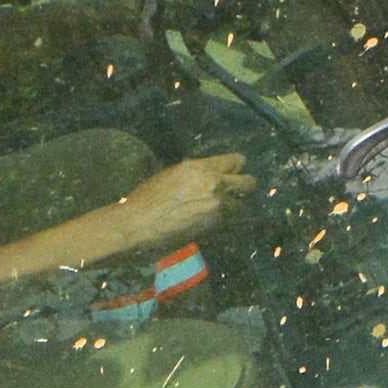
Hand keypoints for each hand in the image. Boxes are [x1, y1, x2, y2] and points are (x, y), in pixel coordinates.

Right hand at [105, 152, 250, 251]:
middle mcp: (214, 185)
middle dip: (243, 187)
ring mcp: (216, 207)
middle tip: (234, 191)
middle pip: (248, 183)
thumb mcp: (173, 174)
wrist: (138, 222)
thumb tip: (209, 174)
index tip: (234, 172)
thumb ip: (196, 173)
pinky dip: (222, 222)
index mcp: (202, 168)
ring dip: (232, 208)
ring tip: (217, 211)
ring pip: (240, 206)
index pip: (236, 161)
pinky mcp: (213, 226)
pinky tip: (207, 222)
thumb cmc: (148, 197)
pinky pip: (227, 222)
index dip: (236, 167)